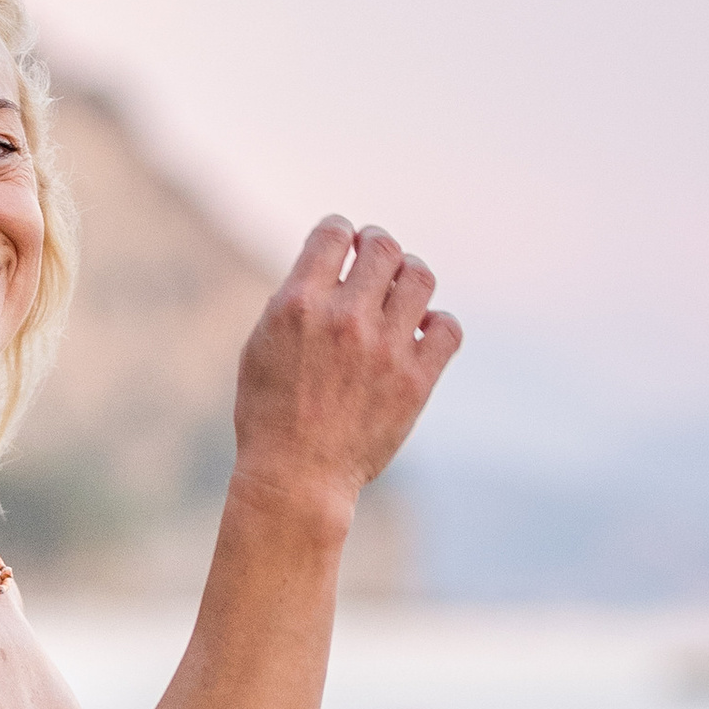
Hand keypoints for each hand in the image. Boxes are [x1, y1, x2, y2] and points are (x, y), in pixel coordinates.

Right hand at [231, 218, 461, 516]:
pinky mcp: (415, 381)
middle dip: (379, 245)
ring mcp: (385, 349)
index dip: (341, 231)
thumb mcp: (261, 345)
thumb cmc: (269, 412)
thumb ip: (293, 300)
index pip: (334, 232)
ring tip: (400, 292)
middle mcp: (345, 318)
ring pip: (420, 277)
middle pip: (384, 247)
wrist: (296, 476)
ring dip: (410, 276)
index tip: (344, 244)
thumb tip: (330, 267)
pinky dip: (437, 323)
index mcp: (299, 303)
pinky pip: (447, 328)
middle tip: (375, 258)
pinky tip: (418, 333)